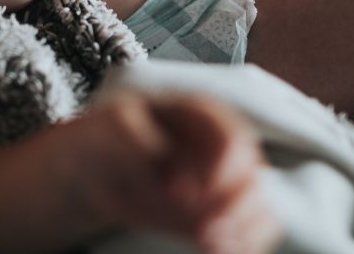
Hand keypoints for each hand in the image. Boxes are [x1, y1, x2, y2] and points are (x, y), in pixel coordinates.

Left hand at [84, 94, 280, 253]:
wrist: (93, 167)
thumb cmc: (106, 135)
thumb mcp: (116, 124)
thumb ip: (146, 143)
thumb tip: (177, 181)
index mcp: (203, 114)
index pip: (232, 140)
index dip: (217, 171)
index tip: (182, 194)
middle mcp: (222, 147)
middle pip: (253, 177)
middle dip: (234, 209)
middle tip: (205, 232)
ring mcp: (225, 181)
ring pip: (259, 206)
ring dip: (242, 231)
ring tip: (211, 246)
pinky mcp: (220, 212)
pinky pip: (251, 229)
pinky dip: (244, 244)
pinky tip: (218, 252)